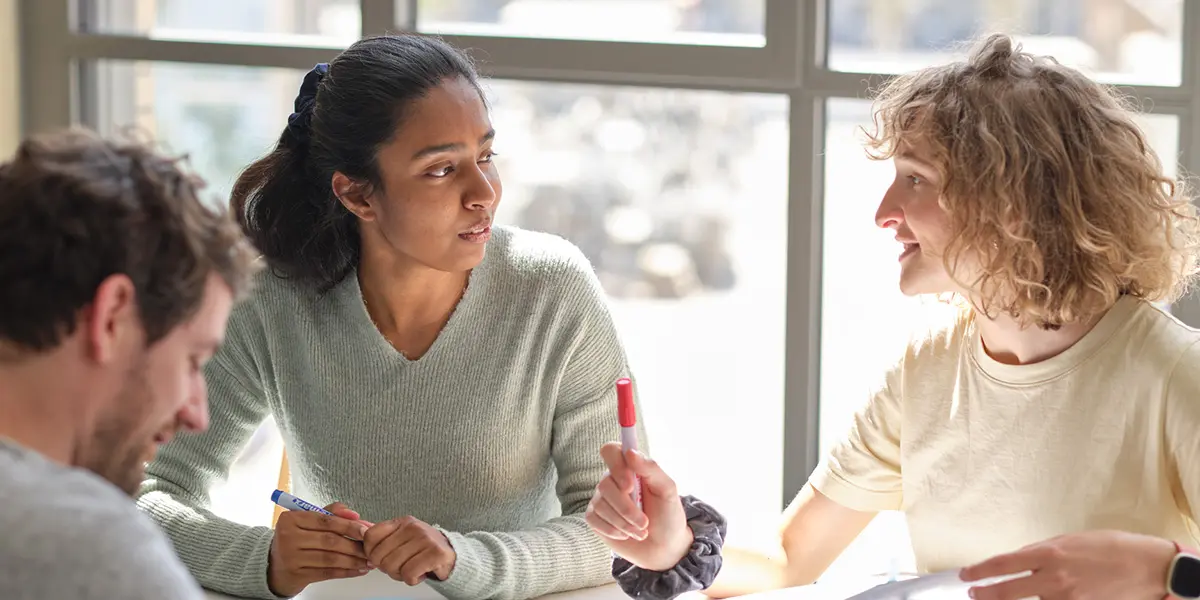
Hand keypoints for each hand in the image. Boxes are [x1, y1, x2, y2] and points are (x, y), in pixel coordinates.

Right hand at [267, 502, 372, 596]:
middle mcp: (288, 537)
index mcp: (291, 519)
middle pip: (330, 540)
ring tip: (369, 560)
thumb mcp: (307, 521)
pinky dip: (346, 572)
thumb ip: (330, 513)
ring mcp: (291, 558)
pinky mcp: (297, 575)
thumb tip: (354, 514)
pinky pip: (327, 573)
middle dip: (355, 544)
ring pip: (330, 558)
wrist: (274, 566)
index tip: (366, 529)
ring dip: (354, 560)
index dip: (349, 525)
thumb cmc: (295, 539)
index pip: (326, 520)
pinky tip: (358, 570)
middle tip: (371, 547)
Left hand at [362, 516, 455, 585]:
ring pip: (393, 566)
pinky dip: (412, 579)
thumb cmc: (423, 549)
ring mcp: (425, 539)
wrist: (452, 556)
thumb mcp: (402, 537)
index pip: (370, 536)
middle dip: (386, 568)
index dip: (369, 552)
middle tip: (398, 566)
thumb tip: (359, 532)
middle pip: (379, 556)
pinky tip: (420, 573)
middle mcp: (413, 527)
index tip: (378, 557)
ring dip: (400, 575)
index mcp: (402, 522)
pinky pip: (409, 574)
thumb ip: (382, 536)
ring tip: (410, 569)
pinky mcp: (435, 554)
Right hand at [585, 442, 692, 571]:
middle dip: (627, 508)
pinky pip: (594, 519)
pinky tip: (626, 534)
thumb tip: (630, 452)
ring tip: (641, 531)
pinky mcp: (595, 517)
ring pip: (601, 505)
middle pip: (605, 484)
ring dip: (624, 522)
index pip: (610, 451)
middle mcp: (613, 480)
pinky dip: (613, 530)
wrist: (664, 548)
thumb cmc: (668, 515)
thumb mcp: (667, 490)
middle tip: (644, 522)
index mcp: (630, 468)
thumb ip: (651, 468)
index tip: (630, 485)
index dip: (616, 466)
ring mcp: (601, 498)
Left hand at [960, 530, 1175, 599]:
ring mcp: (1068, 598)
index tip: (966, 576)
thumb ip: (1041, 552)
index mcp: (1049, 554)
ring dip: (1019, 599)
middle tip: (975, 593)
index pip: (1002, 564)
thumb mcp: (1069, 540)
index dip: (979, 572)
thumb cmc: (1110, 548)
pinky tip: (1046, 597)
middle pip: (1007, 592)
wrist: (1147, 566)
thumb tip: (1019, 561)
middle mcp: (1054, 578)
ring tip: (1005, 596)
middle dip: (986, 594)